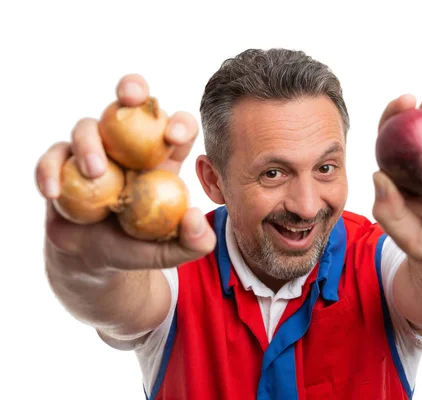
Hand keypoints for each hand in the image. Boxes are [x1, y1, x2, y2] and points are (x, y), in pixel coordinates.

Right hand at [35, 74, 215, 272]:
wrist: (93, 260)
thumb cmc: (136, 247)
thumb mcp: (168, 251)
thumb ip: (191, 242)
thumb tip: (196, 217)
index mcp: (161, 158)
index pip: (176, 128)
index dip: (179, 123)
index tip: (172, 138)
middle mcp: (128, 145)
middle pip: (131, 102)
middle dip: (132, 87)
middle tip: (129, 98)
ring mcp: (93, 150)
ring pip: (87, 126)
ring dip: (90, 143)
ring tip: (95, 173)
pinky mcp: (62, 163)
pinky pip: (53, 156)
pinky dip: (50, 170)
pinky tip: (53, 192)